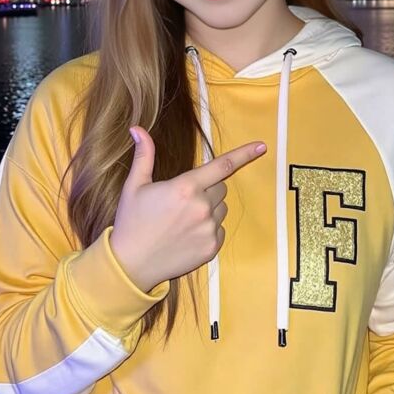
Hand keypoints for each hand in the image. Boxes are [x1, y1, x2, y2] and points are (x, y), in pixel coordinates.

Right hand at [109, 126, 266, 291]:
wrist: (131, 264)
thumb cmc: (131, 222)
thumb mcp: (134, 186)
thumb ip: (144, 155)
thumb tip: (137, 129)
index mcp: (185, 188)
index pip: (223, 166)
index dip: (245, 154)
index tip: (262, 146)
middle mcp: (202, 208)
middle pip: (221, 188)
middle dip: (207, 188)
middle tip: (182, 200)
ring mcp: (209, 229)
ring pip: (221, 209)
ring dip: (209, 209)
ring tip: (182, 220)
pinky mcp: (212, 248)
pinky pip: (219, 229)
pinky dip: (208, 229)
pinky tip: (186, 235)